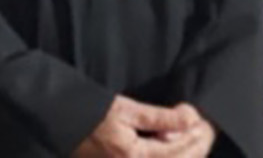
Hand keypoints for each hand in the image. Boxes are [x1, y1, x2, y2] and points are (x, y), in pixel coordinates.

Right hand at [73, 98, 211, 157]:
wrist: (59, 119)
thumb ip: (159, 117)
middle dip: (195, 146)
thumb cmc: (88, 111)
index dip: (194, 136)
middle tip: (203, 128)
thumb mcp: (124, 109)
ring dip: (186, 153)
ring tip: (193, 135)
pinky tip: (174, 146)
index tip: (202, 121)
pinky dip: (170, 157)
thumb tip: (190, 119)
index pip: (178, 151)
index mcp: (134, 156)